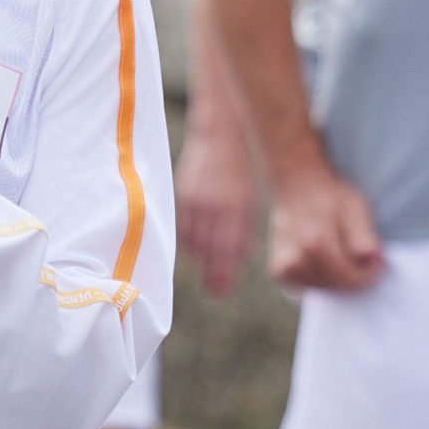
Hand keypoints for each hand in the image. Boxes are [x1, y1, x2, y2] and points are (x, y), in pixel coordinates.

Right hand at [175, 110, 257, 297]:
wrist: (217, 137)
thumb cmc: (239, 173)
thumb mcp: (249, 201)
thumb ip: (241, 231)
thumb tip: (237, 260)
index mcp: (234, 207)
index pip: (227, 248)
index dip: (223, 273)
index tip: (221, 292)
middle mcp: (212, 205)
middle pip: (208, 250)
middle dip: (211, 272)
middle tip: (214, 291)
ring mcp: (193, 200)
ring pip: (192, 240)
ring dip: (199, 255)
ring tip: (207, 265)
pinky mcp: (180, 195)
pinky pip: (181, 227)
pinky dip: (188, 239)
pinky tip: (195, 243)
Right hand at [268, 160, 383, 293]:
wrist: (299, 186)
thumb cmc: (331, 196)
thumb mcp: (354, 207)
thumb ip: (362, 236)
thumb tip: (373, 259)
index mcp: (315, 243)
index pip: (349, 279)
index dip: (369, 274)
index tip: (378, 261)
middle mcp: (295, 258)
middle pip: (337, 286)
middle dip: (355, 276)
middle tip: (363, 257)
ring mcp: (284, 268)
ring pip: (324, 289)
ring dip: (338, 278)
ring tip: (341, 253)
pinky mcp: (280, 272)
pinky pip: (308, 288)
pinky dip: (321, 279)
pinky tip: (324, 260)